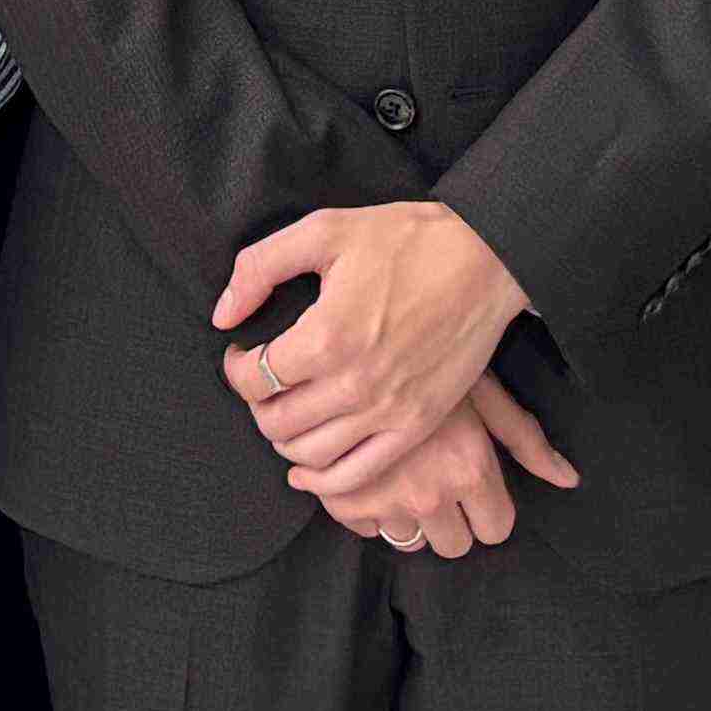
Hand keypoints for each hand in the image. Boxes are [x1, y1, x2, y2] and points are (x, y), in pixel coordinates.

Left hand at [218, 198, 528, 493]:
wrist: (486, 260)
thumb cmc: (407, 240)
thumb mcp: (325, 230)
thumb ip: (261, 267)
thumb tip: (224, 315)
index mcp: (326, 336)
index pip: (255, 378)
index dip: (237, 368)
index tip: (242, 353)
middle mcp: (354, 384)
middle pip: (276, 422)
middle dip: (257, 404)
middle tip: (263, 382)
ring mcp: (388, 411)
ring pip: (310, 454)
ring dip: (284, 440)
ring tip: (286, 412)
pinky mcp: (417, 425)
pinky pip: (357, 474)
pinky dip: (324, 480)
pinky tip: (307, 467)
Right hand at [317, 380, 579, 556]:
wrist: (357, 344)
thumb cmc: (433, 358)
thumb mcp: (485, 391)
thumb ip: (525, 440)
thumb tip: (569, 479)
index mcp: (470, 468)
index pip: (495, 529)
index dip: (489, 511)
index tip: (477, 491)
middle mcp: (429, 492)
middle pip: (454, 545)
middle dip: (451, 520)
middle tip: (439, 482)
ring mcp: (384, 499)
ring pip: (409, 541)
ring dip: (409, 517)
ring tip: (404, 475)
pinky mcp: (343, 499)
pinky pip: (367, 531)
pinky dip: (368, 509)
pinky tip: (372, 475)